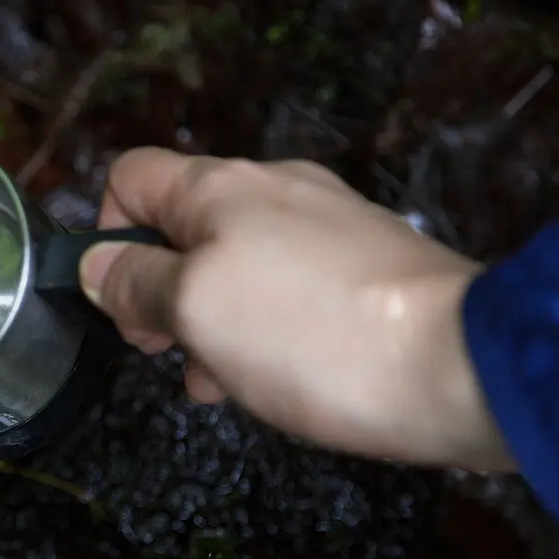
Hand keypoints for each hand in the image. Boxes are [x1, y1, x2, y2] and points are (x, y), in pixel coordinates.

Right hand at [78, 147, 513, 471]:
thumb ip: (136, 281)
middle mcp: (275, 188)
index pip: (130, 175)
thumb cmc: (308, 333)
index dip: (106, 234)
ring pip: (236, 264)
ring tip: (224, 383)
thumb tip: (98, 263)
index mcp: (221, 186)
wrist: (460, 366)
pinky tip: (281, 378)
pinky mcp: (371, 265)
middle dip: (160, 291)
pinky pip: (290, 287)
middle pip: (184, 226)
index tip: (123, 301)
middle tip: (167, 352)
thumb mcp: (194, 308)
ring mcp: (330, 224)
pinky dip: (268, 327)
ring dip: (212, 321)